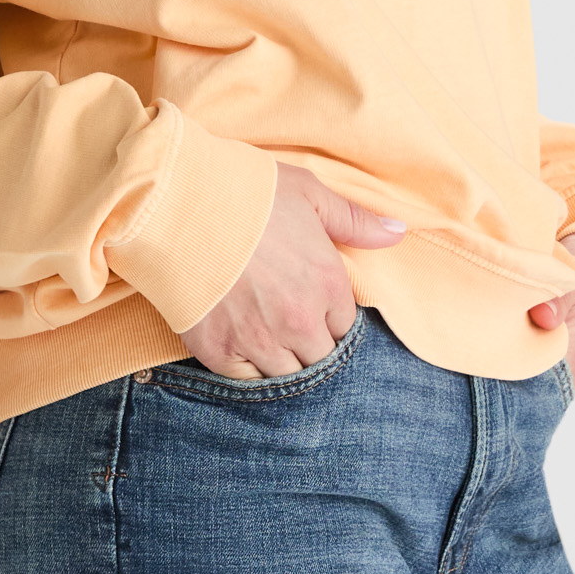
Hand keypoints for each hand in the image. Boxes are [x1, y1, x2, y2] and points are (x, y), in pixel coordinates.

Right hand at [181, 164, 404, 379]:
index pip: (344, 327)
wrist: (176, 202)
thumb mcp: (307, 192)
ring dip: (279, 360)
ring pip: (288, 376)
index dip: (326, 316)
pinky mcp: (220, 352)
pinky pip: (246, 382)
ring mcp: (261, 340)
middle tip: (282, 320)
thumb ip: (354, 220)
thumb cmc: (245, 191)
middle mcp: (301, 320)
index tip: (306, 302)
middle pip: (320, 359)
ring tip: (260, 333)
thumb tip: (398, 233)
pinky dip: (245, 369)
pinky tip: (237, 343)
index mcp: (328, 283)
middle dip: (308, 344)